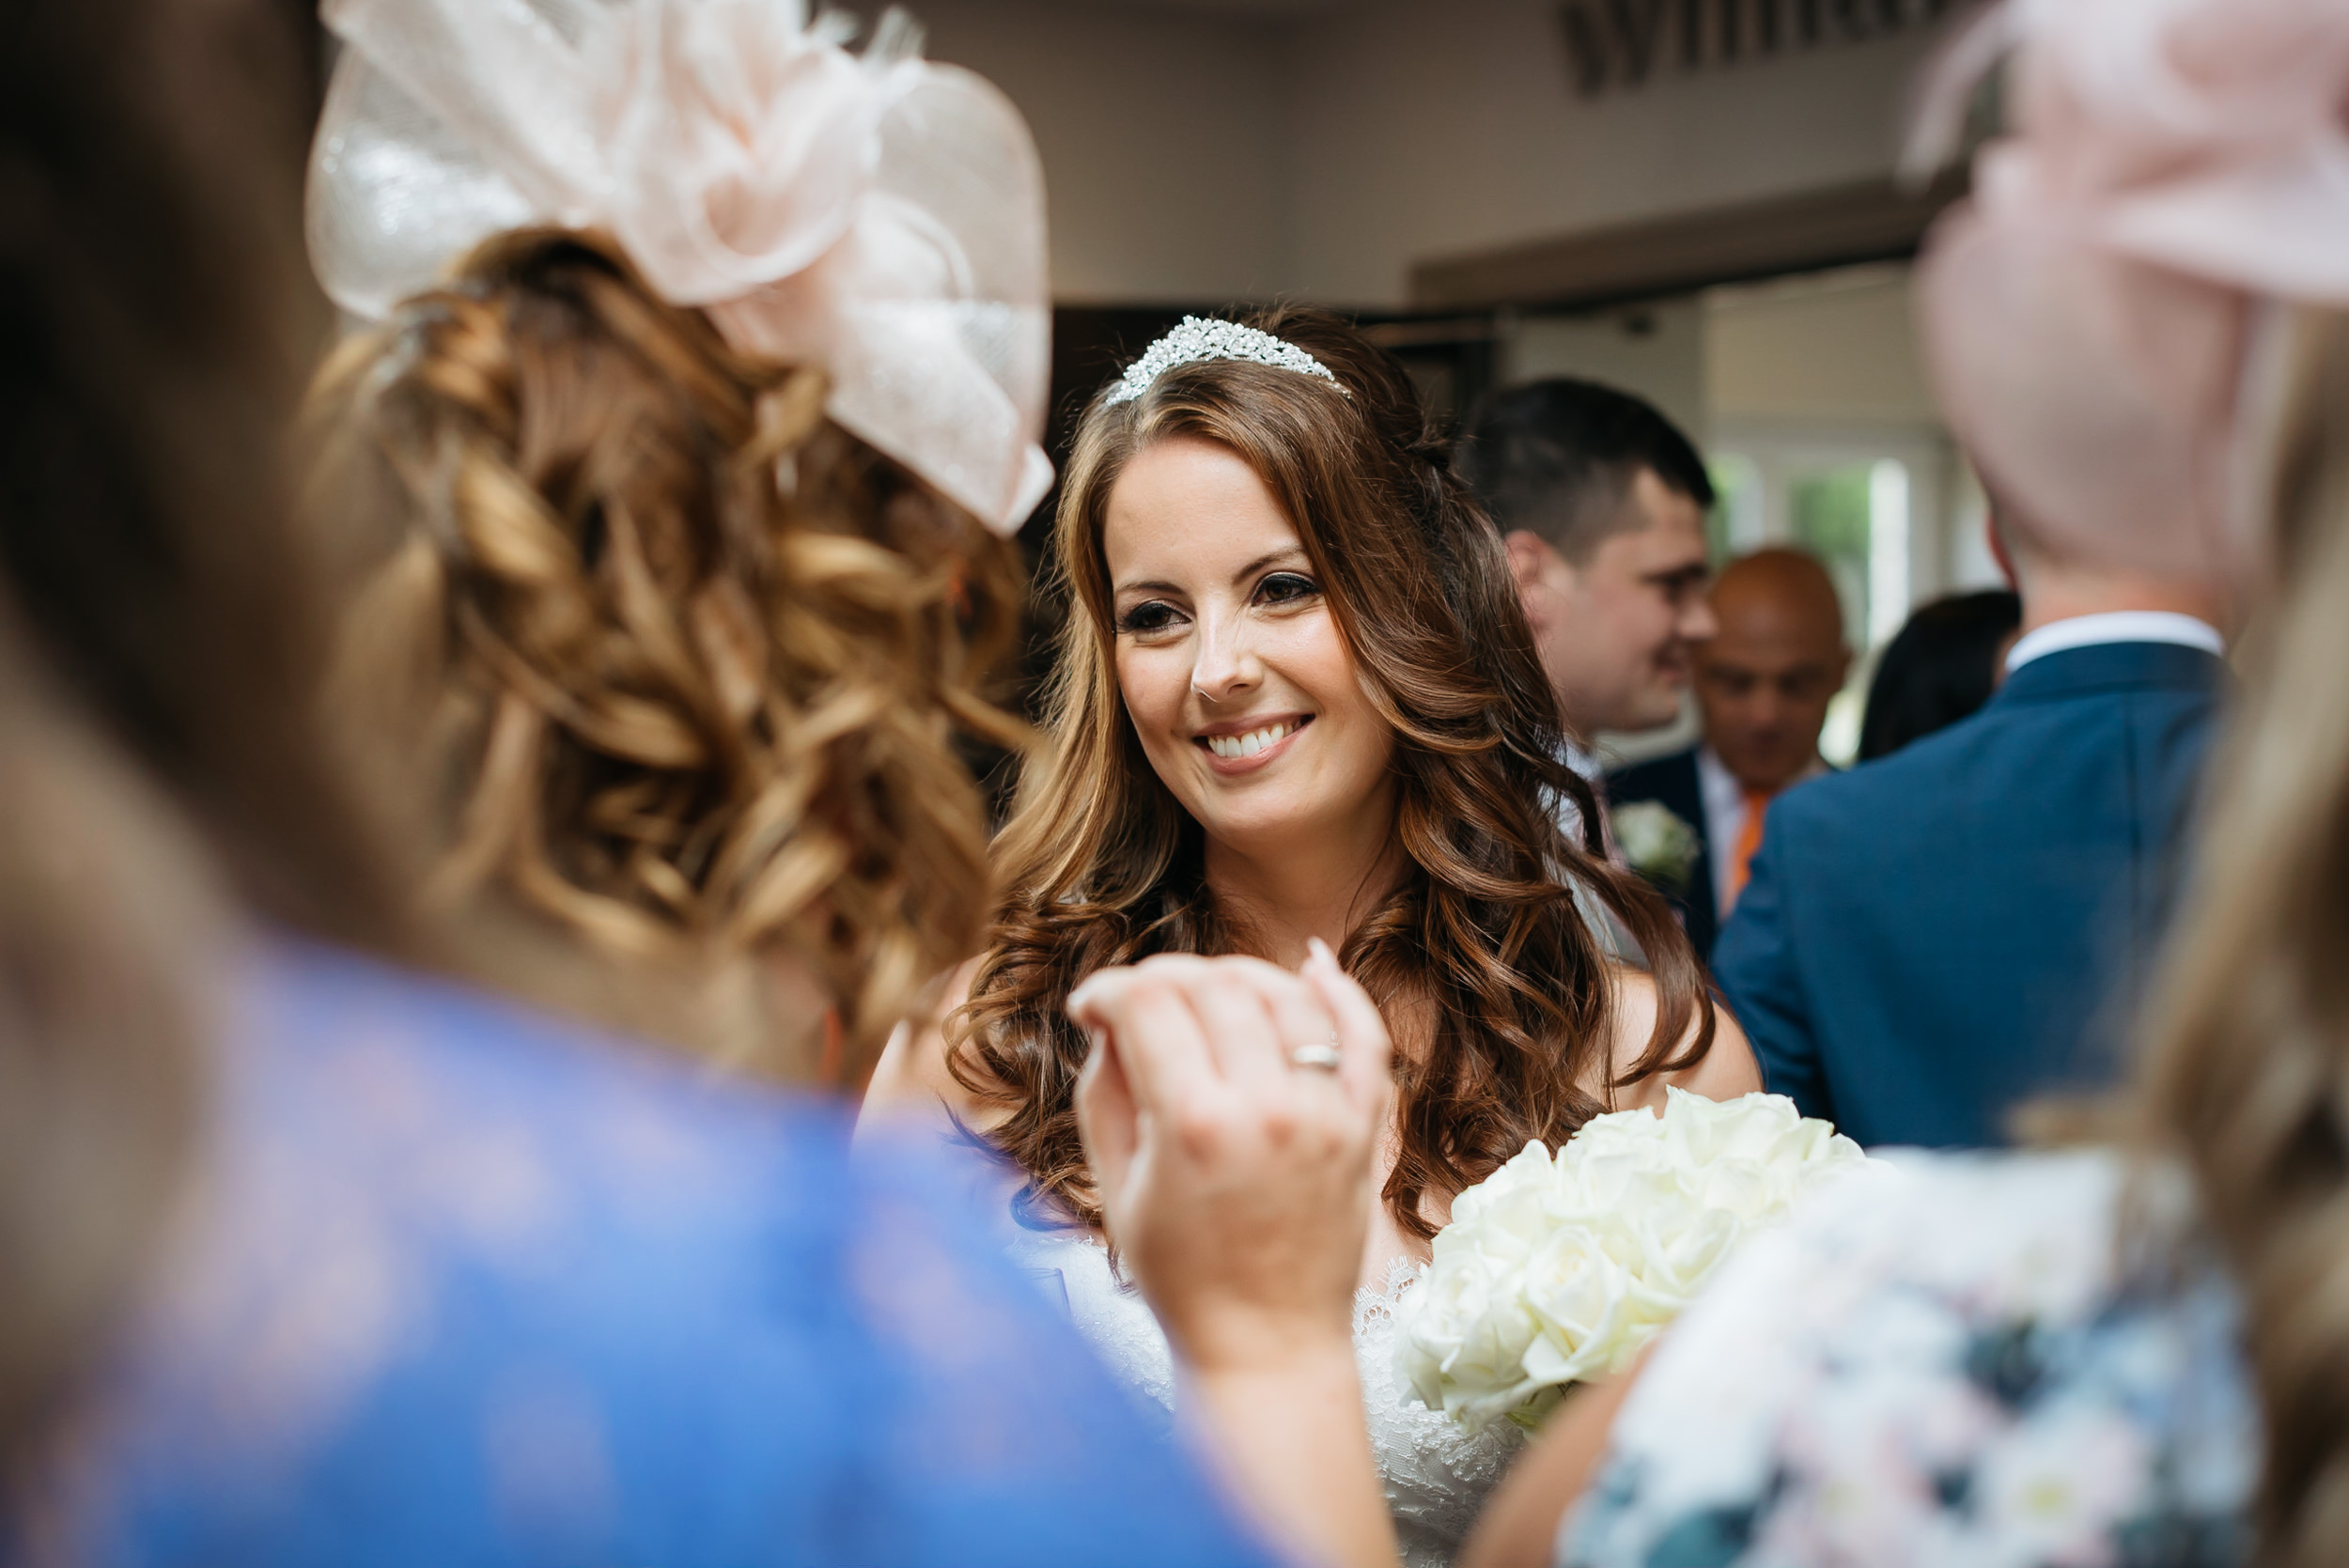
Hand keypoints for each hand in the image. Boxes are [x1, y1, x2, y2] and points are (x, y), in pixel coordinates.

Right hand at [1068, 940, 1391, 1374]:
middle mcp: (1268, 1109)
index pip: (1147, 1002)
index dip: (1108, 988)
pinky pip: (1364, 1035)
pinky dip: (1340, 990)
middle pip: (1213, 984)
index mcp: (1194, 1127)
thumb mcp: (1115, 1185)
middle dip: (1163, 975)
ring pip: (1286, 993)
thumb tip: (1110, 1014)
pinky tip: (1308, 964)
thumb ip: (1104, 1088)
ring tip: (1205, 995)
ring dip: (1238, 975)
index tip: (1091, 1006)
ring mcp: (1326, 1115)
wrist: (1267, 1343)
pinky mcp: (1364, 1127)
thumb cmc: (1179, 1274)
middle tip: (1139, 1000)